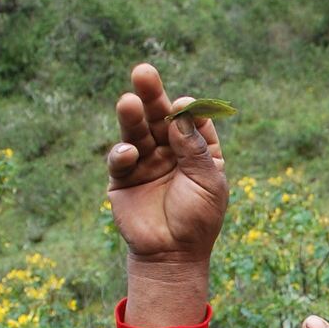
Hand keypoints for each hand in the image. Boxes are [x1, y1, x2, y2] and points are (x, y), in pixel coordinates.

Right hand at [107, 61, 229, 263]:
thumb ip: (195, 148)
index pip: (192, 119)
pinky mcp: (123, 178)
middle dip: (152, 95)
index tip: (183, 106)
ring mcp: (145, 161)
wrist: (173, 255)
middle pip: (159, 117)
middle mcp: (170, 150)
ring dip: (132, 116)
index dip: (187, 110)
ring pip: (136, 132)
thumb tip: (182, 113)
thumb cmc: (198, 219)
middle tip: (143, 72)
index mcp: (197, 149)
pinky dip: (123, 154)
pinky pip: (120, 160)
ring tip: (128, 101)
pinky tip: (129, 153)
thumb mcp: (208, 182)